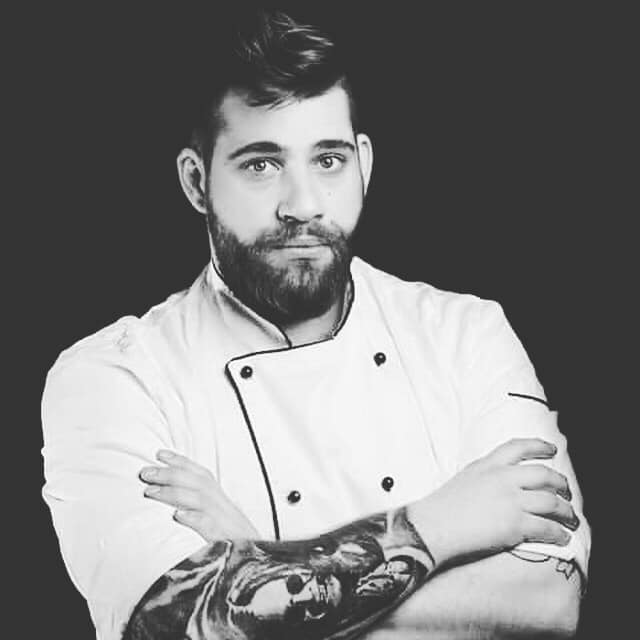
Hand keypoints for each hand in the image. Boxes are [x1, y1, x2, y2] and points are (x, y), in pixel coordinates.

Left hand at [139, 451, 258, 540]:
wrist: (259, 563)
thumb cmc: (234, 543)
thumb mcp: (219, 521)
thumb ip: (200, 508)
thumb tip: (174, 504)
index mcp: (220, 499)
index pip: (200, 474)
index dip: (181, 461)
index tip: (159, 453)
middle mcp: (223, 505)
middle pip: (197, 482)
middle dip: (169, 474)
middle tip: (144, 473)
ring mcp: (225, 521)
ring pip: (200, 499)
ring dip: (174, 493)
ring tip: (150, 491)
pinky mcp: (226, 539)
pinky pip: (210, 525)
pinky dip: (194, 518)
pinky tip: (178, 515)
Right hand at [411, 438, 579, 567]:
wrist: (433, 526)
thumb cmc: (441, 507)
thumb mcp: (463, 479)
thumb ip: (484, 476)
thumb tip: (500, 484)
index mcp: (488, 465)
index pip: (518, 447)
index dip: (539, 446)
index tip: (552, 449)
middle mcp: (502, 478)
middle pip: (544, 474)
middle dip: (561, 484)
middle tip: (567, 493)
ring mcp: (511, 501)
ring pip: (552, 502)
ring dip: (566, 512)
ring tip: (571, 520)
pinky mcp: (515, 524)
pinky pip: (547, 528)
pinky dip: (559, 534)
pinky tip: (562, 538)